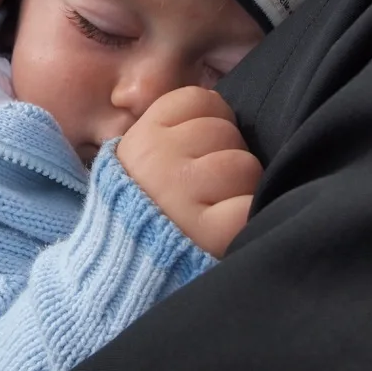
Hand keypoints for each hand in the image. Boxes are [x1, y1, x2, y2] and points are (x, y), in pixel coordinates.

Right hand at [116, 87, 262, 258]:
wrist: (122, 270)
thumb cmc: (141, 209)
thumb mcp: (136, 159)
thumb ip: (168, 131)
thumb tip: (216, 108)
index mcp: (143, 138)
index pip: (197, 100)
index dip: (209, 120)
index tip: (199, 148)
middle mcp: (159, 159)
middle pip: (225, 131)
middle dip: (226, 155)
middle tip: (207, 185)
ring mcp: (183, 193)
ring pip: (244, 165)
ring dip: (241, 187)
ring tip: (216, 206)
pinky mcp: (211, 231)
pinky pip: (249, 205)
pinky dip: (244, 217)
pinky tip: (224, 227)